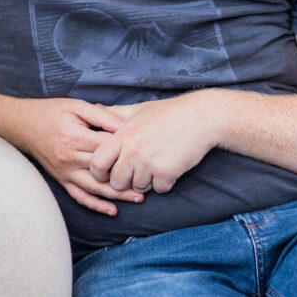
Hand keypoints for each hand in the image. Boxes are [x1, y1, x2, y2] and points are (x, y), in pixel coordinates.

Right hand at [17, 98, 145, 215]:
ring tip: (139, 198)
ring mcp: (65, 172)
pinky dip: (96, 205)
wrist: (23, 125)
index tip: (145, 149)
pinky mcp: (61, 180)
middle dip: (128, 175)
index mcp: (75, 137)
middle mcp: (69, 157)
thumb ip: (101, 115)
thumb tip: (124, 126)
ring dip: (117, 195)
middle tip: (151, 179)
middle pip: (104, 170)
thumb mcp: (76, 106)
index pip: (107, 147)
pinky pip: (79, 196)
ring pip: (95, 188)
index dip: (126, 149)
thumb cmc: (51, 112)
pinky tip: (112, 211)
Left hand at [90, 92, 222, 193]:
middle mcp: (133, 150)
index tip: (106, 173)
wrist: (201, 117)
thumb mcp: (138, 109)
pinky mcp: (167, 173)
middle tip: (135, 172)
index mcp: (123, 135)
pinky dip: (164, 183)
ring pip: (138, 187)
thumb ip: (114, 113)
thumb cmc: (168, 113)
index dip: (98, 172)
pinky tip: (170, 168)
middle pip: (116, 181)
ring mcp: (149, 162)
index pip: (97, 162)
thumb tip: (95, 107)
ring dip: (146, 182)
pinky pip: (159, 189)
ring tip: (155, 166)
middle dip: (124, 181)